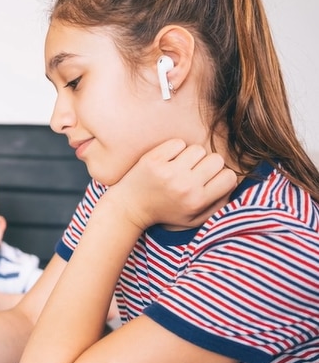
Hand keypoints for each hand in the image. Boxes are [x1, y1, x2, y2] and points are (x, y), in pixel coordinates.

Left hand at [110, 139, 236, 229]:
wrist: (130, 207)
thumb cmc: (165, 213)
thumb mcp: (193, 219)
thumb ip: (218, 205)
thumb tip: (234, 186)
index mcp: (197, 201)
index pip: (229, 177)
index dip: (222, 177)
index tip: (210, 180)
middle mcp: (185, 186)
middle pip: (216, 159)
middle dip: (208, 165)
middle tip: (194, 172)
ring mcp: (168, 171)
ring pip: (198, 149)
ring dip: (192, 156)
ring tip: (180, 167)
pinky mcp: (153, 159)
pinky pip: (177, 143)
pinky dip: (175, 149)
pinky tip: (168, 160)